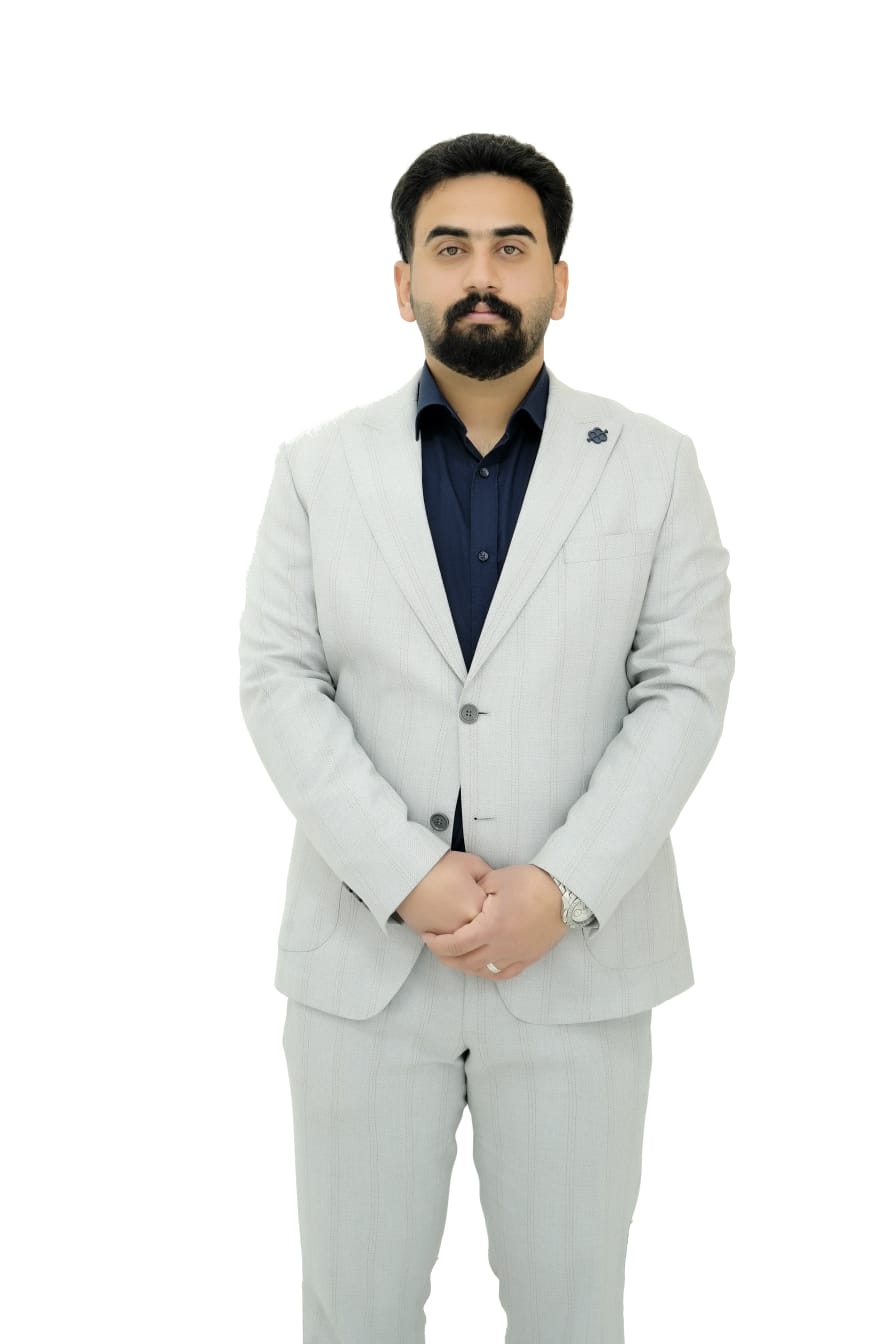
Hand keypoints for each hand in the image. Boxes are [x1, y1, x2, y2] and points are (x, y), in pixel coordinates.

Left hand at [420, 864, 566, 979]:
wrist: (565, 893)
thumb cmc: (532, 883)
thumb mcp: (496, 879)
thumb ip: (475, 890)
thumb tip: (461, 897)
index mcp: (490, 927)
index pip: (454, 944)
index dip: (436, 943)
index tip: (427, 936)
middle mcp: (501, 946)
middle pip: (465, 962)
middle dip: (445, 957)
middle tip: (436, 947)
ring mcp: (516, 955)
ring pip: (483, 971)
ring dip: (464, 966)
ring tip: (456, 956)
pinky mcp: (528, 958)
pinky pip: (503, 974)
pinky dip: (488, 972)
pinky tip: (482, 966)